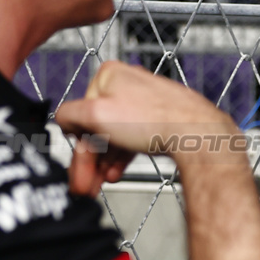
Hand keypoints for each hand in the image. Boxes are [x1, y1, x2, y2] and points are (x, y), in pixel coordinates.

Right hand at [54, 61, 240, 195]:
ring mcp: (146, 102)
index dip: (78, 142)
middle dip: (90, 158)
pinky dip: (122, 156)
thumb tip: (63, 119)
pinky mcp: (160, 118)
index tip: (78, 167)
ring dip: (104, 161)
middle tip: (85, 183)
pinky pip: (133, 138)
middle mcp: (128, 85)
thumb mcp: (96, 114)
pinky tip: (116, 172)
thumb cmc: (155, 120)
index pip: (80, 112)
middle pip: (98, 126)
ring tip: (101, 182)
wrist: (196, 134)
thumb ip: (69, 115)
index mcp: (110, 75)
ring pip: (115, 135)